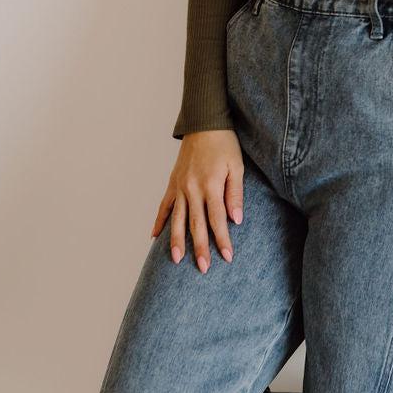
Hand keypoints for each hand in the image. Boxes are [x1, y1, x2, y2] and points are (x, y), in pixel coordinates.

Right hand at [151, 129, 244, 274]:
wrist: (204, 123)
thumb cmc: (224, 145)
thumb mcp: (237, 167)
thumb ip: (235, 194)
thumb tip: (236, 220)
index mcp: (211, 185)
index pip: (217, 219)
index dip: (222, 240)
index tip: (227, 257)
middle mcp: (193, 189)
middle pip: (196, 224)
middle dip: (200, 248)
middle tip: (203, 269)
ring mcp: (180, 187)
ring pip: (176, 219)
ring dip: (176, 241)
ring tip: (176, 260)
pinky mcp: (172, 183)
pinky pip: (164, 206)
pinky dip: (159, 222)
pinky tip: (155, 237)